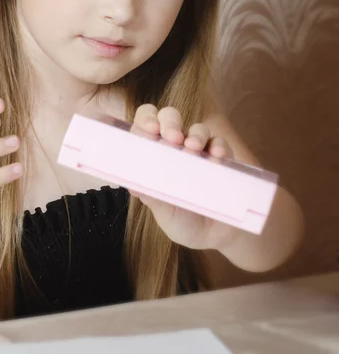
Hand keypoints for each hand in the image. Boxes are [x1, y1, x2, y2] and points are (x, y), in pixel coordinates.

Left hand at [130, 104, 238, 250]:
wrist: (212, 238)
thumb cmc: (180, 220)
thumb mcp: (162, 211)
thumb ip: (151, 195)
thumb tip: (134, 183)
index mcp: (154, 154)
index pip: (144, 124)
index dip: (145, 120)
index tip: (150, 129)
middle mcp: (175, 147)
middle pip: (170, 118)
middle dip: (170, 122)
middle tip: (173, 137)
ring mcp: (199, 151)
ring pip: (197, 128)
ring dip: (196, 134)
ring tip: (194, 148)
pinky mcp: (221, 158)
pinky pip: (220, 143)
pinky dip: (218, 146)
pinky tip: (216, 155)